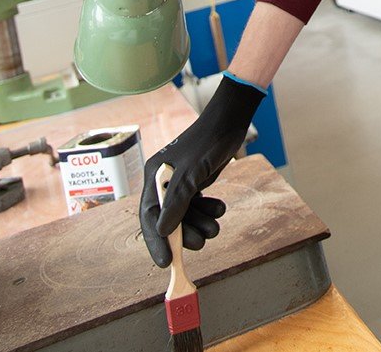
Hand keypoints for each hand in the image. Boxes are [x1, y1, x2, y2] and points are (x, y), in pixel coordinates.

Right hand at [139, 75, 264, 266]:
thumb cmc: (210, 141)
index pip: (149, 216)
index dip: (155, 241)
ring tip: (216, 227)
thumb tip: (162, 231)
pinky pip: (197, 204)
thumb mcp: (193, 173)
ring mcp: (180, 180)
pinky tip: (220, 208)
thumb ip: (177, 201)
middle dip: (185, 233)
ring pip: (185, 213)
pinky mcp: (195, 180)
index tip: (166, 262)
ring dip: (200, 223)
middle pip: (168, 218)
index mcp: (155, 175)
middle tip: (202, 242)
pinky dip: (208, 210)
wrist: (231, 119)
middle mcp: (164, 180)